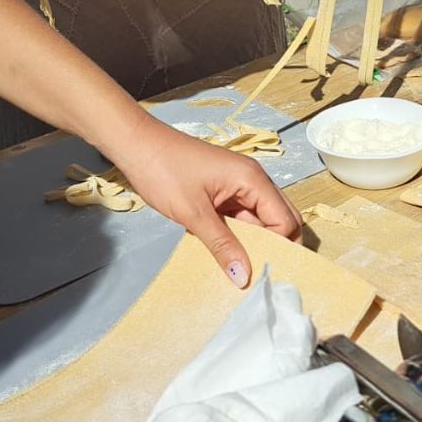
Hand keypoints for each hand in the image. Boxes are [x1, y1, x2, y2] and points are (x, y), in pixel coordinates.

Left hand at [116, 119, 302, 286]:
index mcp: (252, 179)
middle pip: (279, 219)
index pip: (285, 220)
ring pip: (258, 220)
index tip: (267, 275)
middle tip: (259, 276)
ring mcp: (237, 186)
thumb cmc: (164, 170)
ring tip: (242, 271)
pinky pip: (239, 217)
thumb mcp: (193, 213)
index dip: (280, 247)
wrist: (136, 144)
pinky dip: (237, 235)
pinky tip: (226, 254)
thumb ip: (222, 245)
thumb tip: (244, 277)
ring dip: (253, 243)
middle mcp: (252, 180)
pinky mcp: (222, 192)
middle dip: (273, 246)